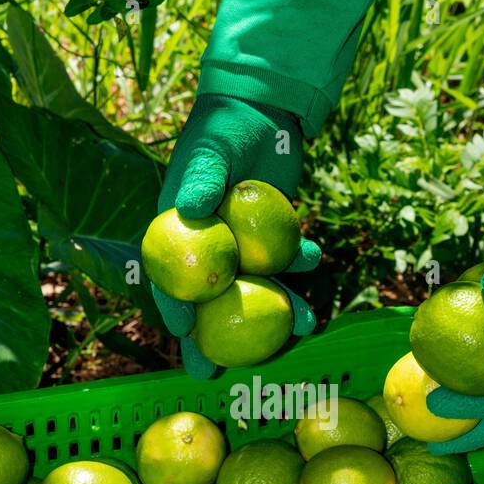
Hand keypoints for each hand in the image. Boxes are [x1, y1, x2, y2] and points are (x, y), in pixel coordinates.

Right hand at [150, 93, 318, 376]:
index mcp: (179, 233)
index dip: (175, 308)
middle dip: (215, 341)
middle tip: (218, 375)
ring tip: (303, 326)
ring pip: (258, 290)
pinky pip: (287, 264)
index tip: (184, 333)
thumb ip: (200, 179)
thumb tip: (190, 210)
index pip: (170, 279)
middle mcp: (211, 247)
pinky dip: (301, 268)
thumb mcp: (208, 151)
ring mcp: (244, 246)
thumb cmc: (222, 127)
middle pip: (212, 303)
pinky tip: (313, 260)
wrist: (264, 108)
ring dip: (280, 308)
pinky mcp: (275, 237)